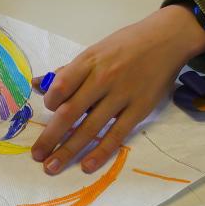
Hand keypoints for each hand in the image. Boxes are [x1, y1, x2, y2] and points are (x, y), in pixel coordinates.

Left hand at [31, 4, 204, 174]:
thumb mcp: (93, 52)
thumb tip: (37, 84)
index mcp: (88, 62)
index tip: (49, 110)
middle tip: (36, 155)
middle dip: (50, 137)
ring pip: (90, 128)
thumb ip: (67, 72)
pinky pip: (116, 134)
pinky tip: (86, 166)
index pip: (60, 87)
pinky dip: (100, 152)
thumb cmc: (125, 46)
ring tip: (52, 167)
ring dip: (68, 150)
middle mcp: (103, 79)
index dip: (49, 102)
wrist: (168, 38)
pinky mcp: (139, 109)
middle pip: (70, 113)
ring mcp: (122, 96)